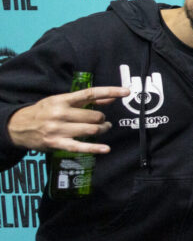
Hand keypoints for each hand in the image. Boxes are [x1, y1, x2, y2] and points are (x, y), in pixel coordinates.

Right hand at [7, 86, 129, 153]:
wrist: (17, 126)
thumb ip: (86, 100)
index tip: (126, 91)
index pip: (91, 93)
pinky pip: (80, 147)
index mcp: (62, 100)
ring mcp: (59, 129)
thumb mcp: (60, 101)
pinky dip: (95, 148)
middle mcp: (61, 113)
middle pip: (94, 116)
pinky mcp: (57, 143)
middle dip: (102, 119)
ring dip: (101, 130)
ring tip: (102, 128)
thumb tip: (109, 98)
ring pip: (91, 130)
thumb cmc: (43, 112)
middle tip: (103, 121)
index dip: (110, 91)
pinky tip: (106, 149)